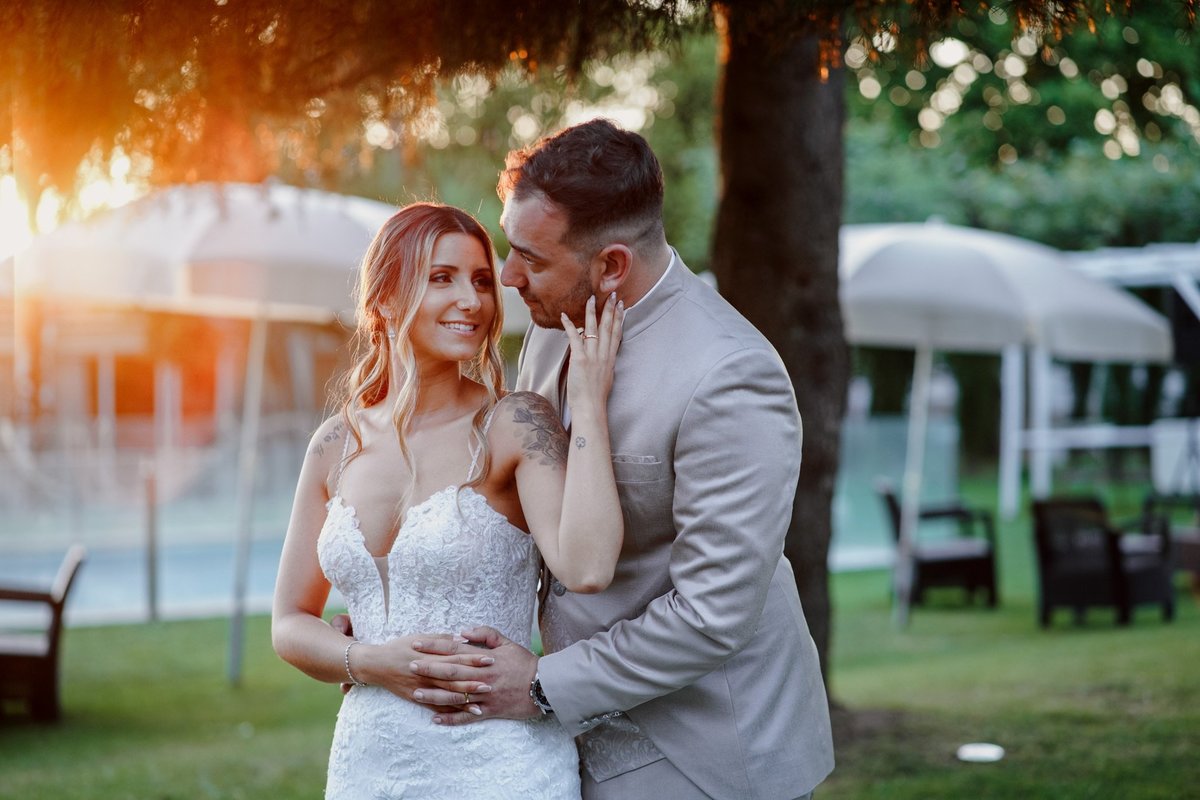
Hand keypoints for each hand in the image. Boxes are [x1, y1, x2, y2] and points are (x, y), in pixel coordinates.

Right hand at [328, 615, 494, 712]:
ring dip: (466, 697)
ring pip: (447, 694)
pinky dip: (451, 710)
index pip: (456, 656)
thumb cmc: (400, 647)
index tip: (490, 658)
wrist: (376, 664)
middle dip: (474, 680)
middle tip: (493, 682)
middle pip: (454, 677)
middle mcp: (427, 672)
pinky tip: (464, 713)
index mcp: (430, 655)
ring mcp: (422, 687)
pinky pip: (436, 706)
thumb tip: (463, 638)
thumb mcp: (420, 637)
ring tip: (483, 700)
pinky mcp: (417, 698)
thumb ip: (442, 639)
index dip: (473, 658)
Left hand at [410, 626, 539, 725]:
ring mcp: (484, 695)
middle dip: (428, 668)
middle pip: (450, 671)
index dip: (434, 647)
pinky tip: (435, 719)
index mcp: (484, 659)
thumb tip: (462, 632)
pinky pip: (467, 716)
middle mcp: (481, 677)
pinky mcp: (489, 711)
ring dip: (434, 695)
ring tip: (416, 694)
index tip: (417, 644)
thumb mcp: (507, 643)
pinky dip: (451, 719)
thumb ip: (485, 634)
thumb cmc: (525, 663)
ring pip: (454, 696)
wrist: (544, 686)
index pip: (453, 650)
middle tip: (410, 666)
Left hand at [561, 293, 623, 415]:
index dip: (619, 318)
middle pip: (608, 327)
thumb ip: (604, 363)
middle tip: (613, 294)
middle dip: (610, 309)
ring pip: (593, 329)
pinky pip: (574, 338)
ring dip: (592, 312)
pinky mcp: (580, 359)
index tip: (621, 306)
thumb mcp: (606, 377)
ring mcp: (592, 356)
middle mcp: (603, 355)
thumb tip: (601, 356)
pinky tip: (565, 315)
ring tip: (592, 298)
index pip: (617, 334)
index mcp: (610, 359)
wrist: (591, 408)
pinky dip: (569, 326)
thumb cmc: (596, 398)